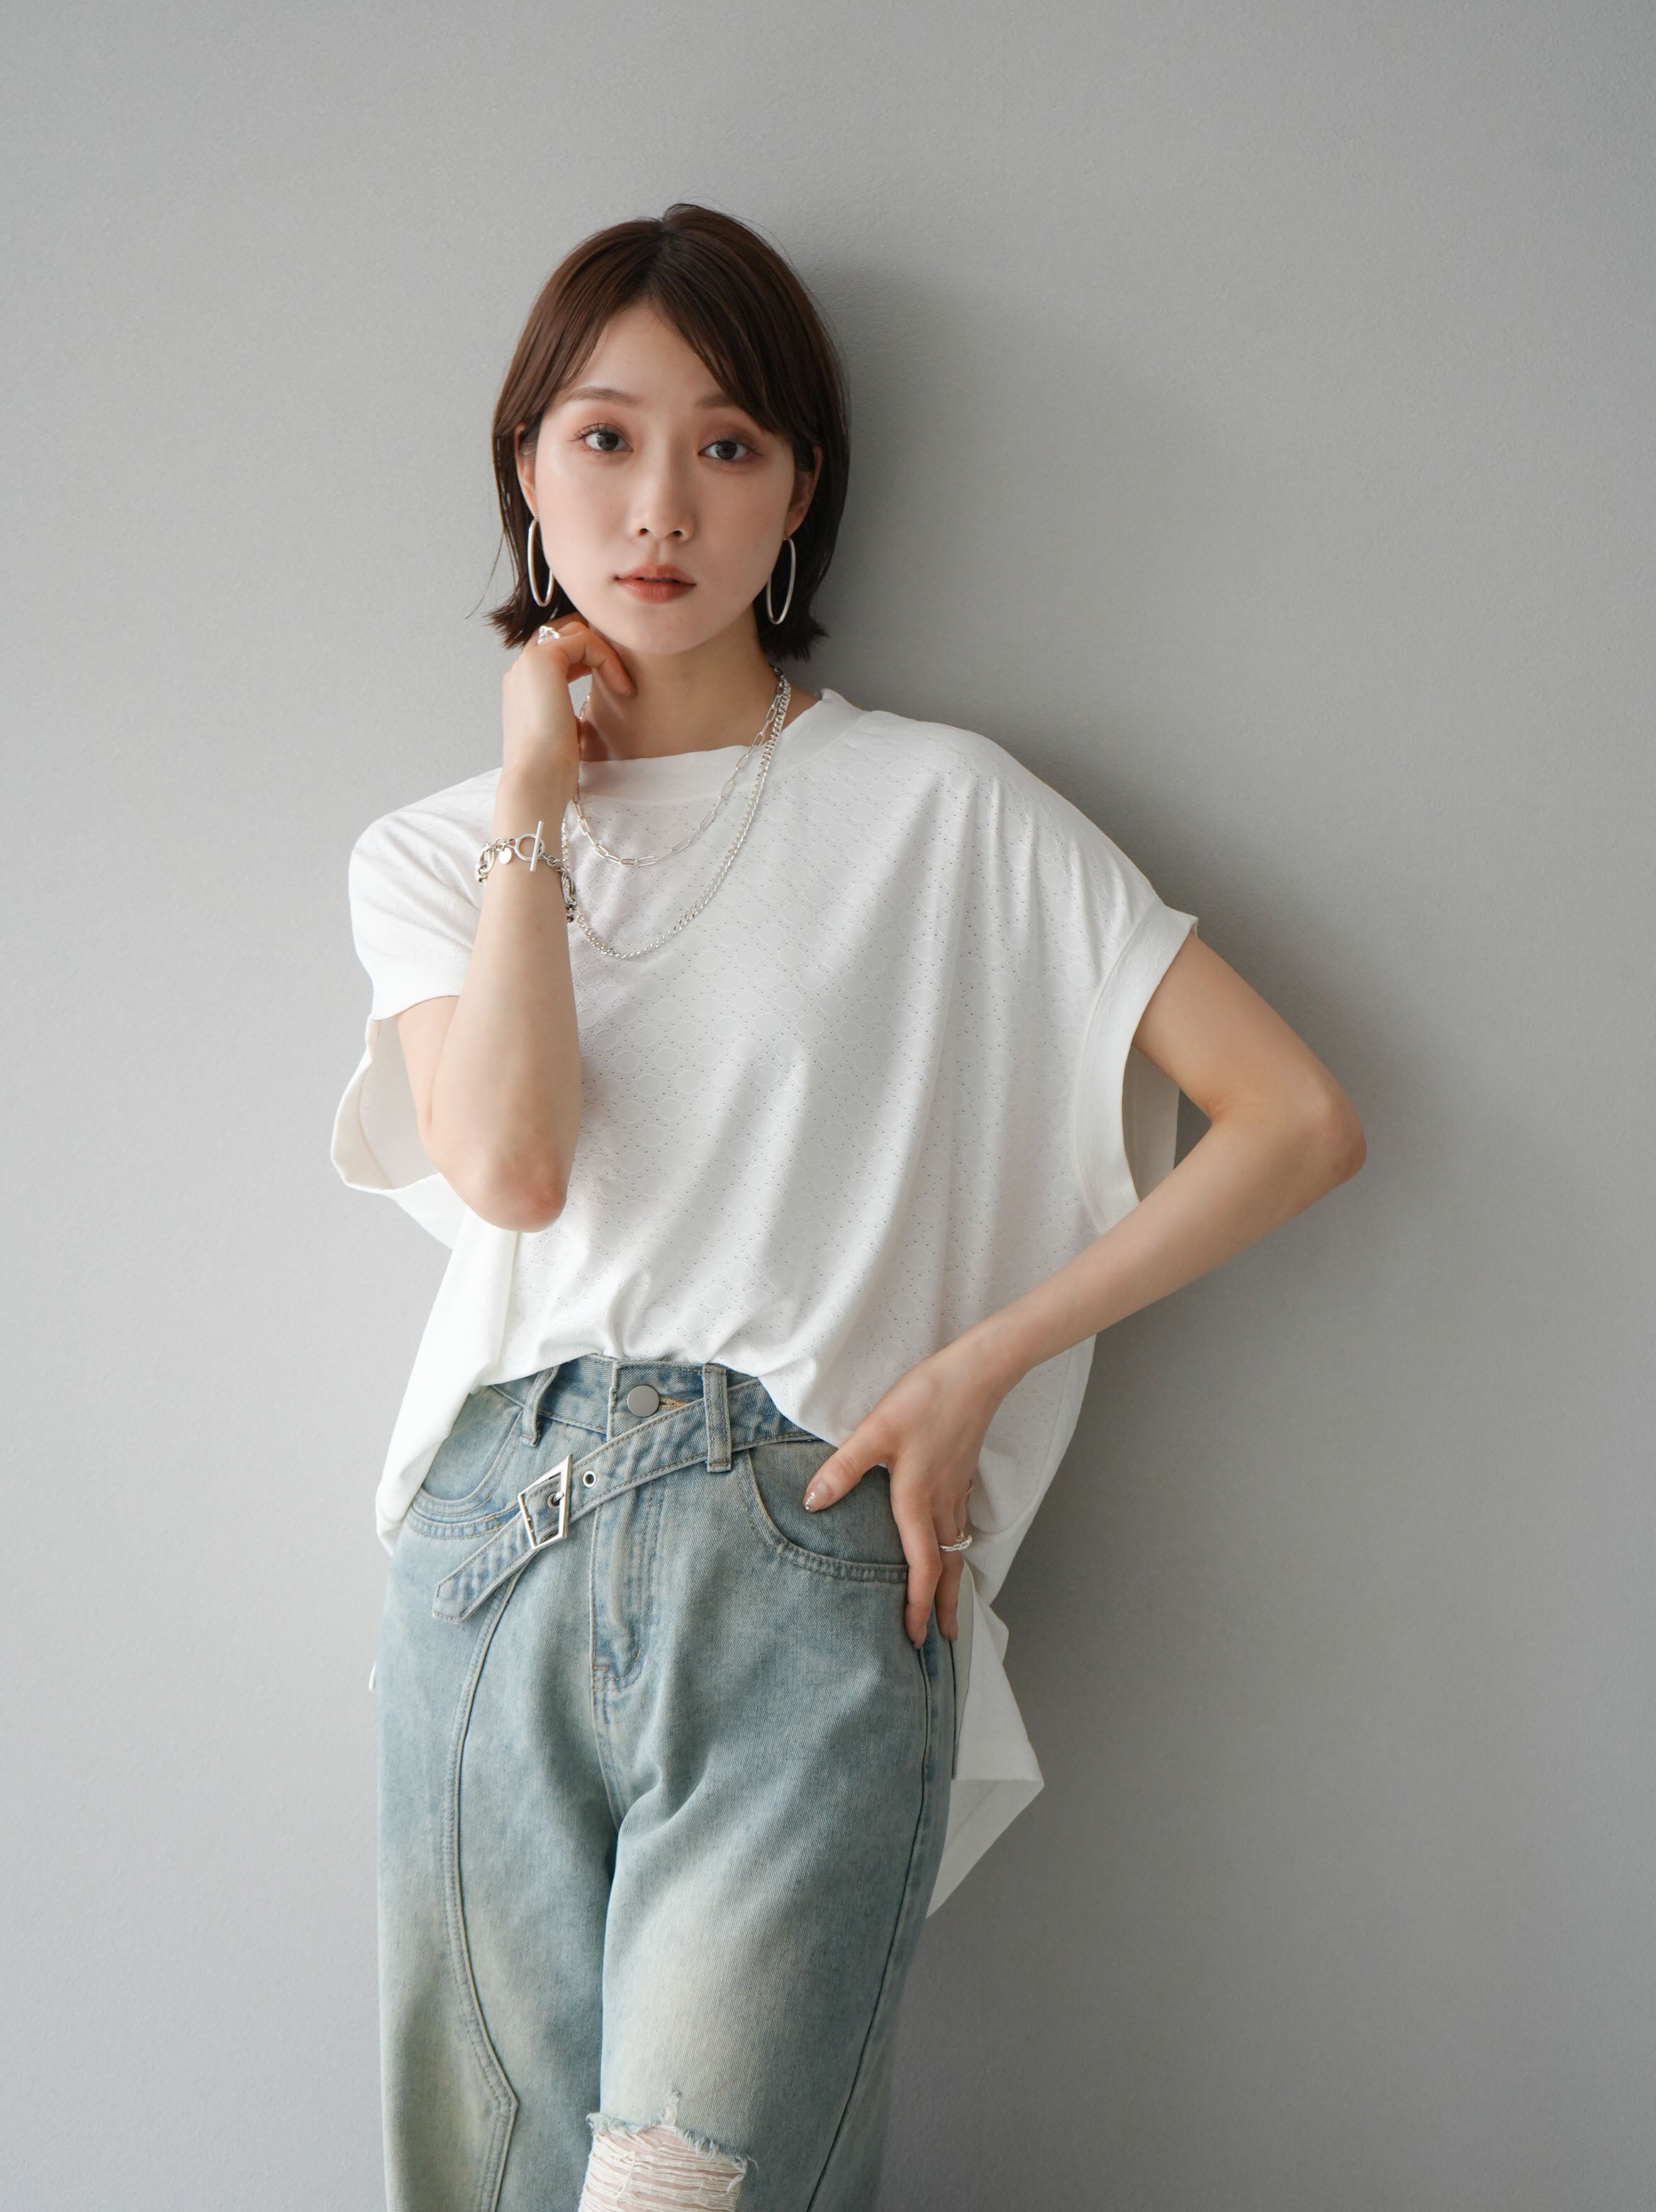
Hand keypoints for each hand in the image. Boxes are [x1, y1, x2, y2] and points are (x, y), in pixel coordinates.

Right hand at [501, 613, 634, 793]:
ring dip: (605, 651)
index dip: (587, 656)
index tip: (614, 681)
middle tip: (622, 670)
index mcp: (524, 685)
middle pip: (561, 630)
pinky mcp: (544, 660)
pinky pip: (584, 639)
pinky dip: (607, 658)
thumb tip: (588, 710)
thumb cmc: (552, 766)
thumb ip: (570, 712)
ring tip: (624, 683)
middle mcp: (522, 669)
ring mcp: (529, 661)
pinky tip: (622, 686)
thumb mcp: (566, 732)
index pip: (554, 649)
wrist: (537, 777)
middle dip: (595, 643)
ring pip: (574, 630)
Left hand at [799, 1338, 1002, 1648]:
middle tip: (944, 1640)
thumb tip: (812, 1503)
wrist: (977, 1372)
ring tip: (949, 1604)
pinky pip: (960, 1525)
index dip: (916, 1606)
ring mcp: (956, 1490)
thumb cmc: (926, 1399)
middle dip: (943, 1607)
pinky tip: (952, 1544)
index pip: (920, 1568)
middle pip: (946, 1569)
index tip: (913, 1638)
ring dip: (953, 1582)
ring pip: (957, 1548)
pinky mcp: (961, 1474)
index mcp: (917, 1500)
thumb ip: (843, 1469)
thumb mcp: (875, 1431)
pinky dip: (957, 1548)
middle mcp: (941, 1504)